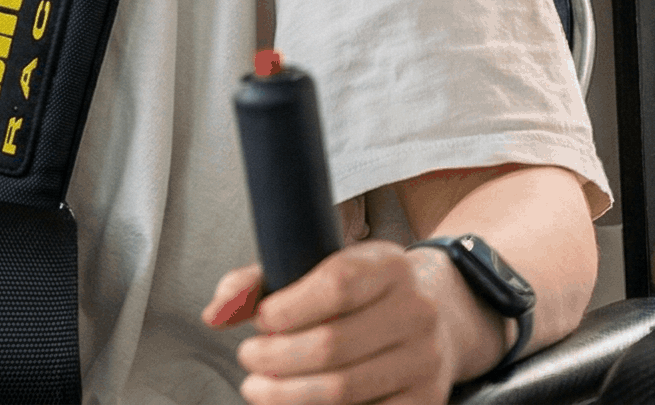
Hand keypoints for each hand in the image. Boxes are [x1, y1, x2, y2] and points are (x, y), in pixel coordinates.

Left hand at [202, 243, 501, 403]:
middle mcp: (415, 311)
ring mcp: (425, 361)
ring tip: (258, 388)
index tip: (260, 320)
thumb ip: (261, 280)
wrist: (438, 315)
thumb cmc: (362, 290)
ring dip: (287, 395)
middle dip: (275, 358)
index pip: (336, 285)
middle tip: (248, 358)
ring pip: (343, 390)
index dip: (288, 308)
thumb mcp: (321, 265)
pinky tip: (295, 404)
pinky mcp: (426, 401)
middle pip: (332, 345)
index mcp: (388, 266)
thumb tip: (215, 314)